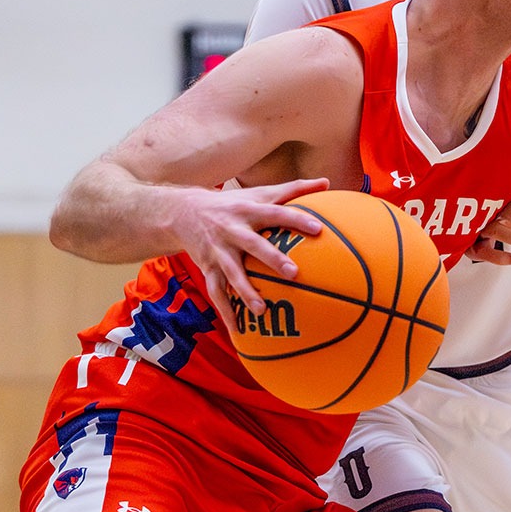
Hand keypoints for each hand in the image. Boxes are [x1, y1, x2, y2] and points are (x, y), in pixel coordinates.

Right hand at [172, 178, 329, 314]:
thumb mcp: (259, 192)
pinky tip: (238, 329)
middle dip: (272, 259)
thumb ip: (293, 189)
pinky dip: (226, 311)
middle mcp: (232, 230)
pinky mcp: (207, 267)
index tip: (318, 228)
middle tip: (294, 273)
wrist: (183, 212)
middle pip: (253, 244)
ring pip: (231, 273)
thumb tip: (327, 181)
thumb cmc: (233, 203)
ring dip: (245, 292)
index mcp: (249, 210)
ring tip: (261, 311)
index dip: (296, 219)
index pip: (276, 212)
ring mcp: (218, 250)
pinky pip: (216, 292)